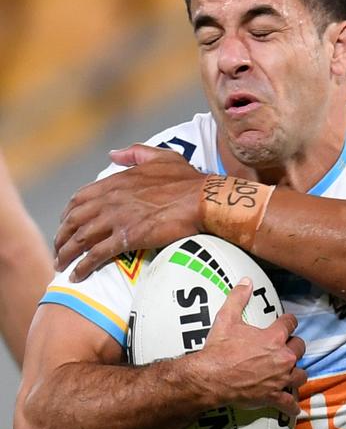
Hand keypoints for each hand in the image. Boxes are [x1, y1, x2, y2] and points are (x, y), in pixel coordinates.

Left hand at [55, 145, 205, 280]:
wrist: (203, 200)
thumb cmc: (189, 180)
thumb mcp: (162, 157)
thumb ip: (135, 153)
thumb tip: (113, 154)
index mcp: (116, 181)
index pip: (79, 199)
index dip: (68, 214)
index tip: (66, 226)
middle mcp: (111, 199)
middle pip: (74, 220)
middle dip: (62, 236)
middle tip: (60, 249)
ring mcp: (118, 218)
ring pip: (80, 238)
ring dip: (67, 253)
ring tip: (62, 265)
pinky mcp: (128, 237)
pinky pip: (97, 253)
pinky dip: (83, 265)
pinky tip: (78, 275)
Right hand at [185, 279, 305, 415]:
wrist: (210, 378)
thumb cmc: (219, 350)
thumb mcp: (226, 319)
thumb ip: (238, 298)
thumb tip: (246, 281)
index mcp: (274, 337)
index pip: (291, 324)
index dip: (288, 323)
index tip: (286, 324)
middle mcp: (282, 357)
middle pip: (300, 348)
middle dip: (293, 348)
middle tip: (285, 349)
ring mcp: (280, 378)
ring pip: (301, 374)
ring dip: (296, 373)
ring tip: (291, 373)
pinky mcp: (274, 396)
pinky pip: (289, 403)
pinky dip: (291, 406)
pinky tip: (293, 408)